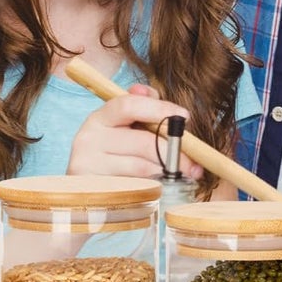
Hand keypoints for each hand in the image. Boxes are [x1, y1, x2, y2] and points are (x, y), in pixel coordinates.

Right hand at [67, 84, 203, 180]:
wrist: (87, 187)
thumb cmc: (115, 151)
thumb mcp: (126, 126)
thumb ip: (143, 105)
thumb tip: (148, 92)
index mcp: (99, 117)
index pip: (129, 105)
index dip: (160, 109)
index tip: (185, 117)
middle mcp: (88, 138)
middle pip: (143, 142)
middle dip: (175, 152)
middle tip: (194, 164)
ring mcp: (87, 165)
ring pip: (142, 168)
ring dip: (166, 172)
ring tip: (180, 176)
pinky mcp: (93, 190)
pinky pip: (135, 188)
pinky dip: (153, 187)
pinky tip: (160, 187)